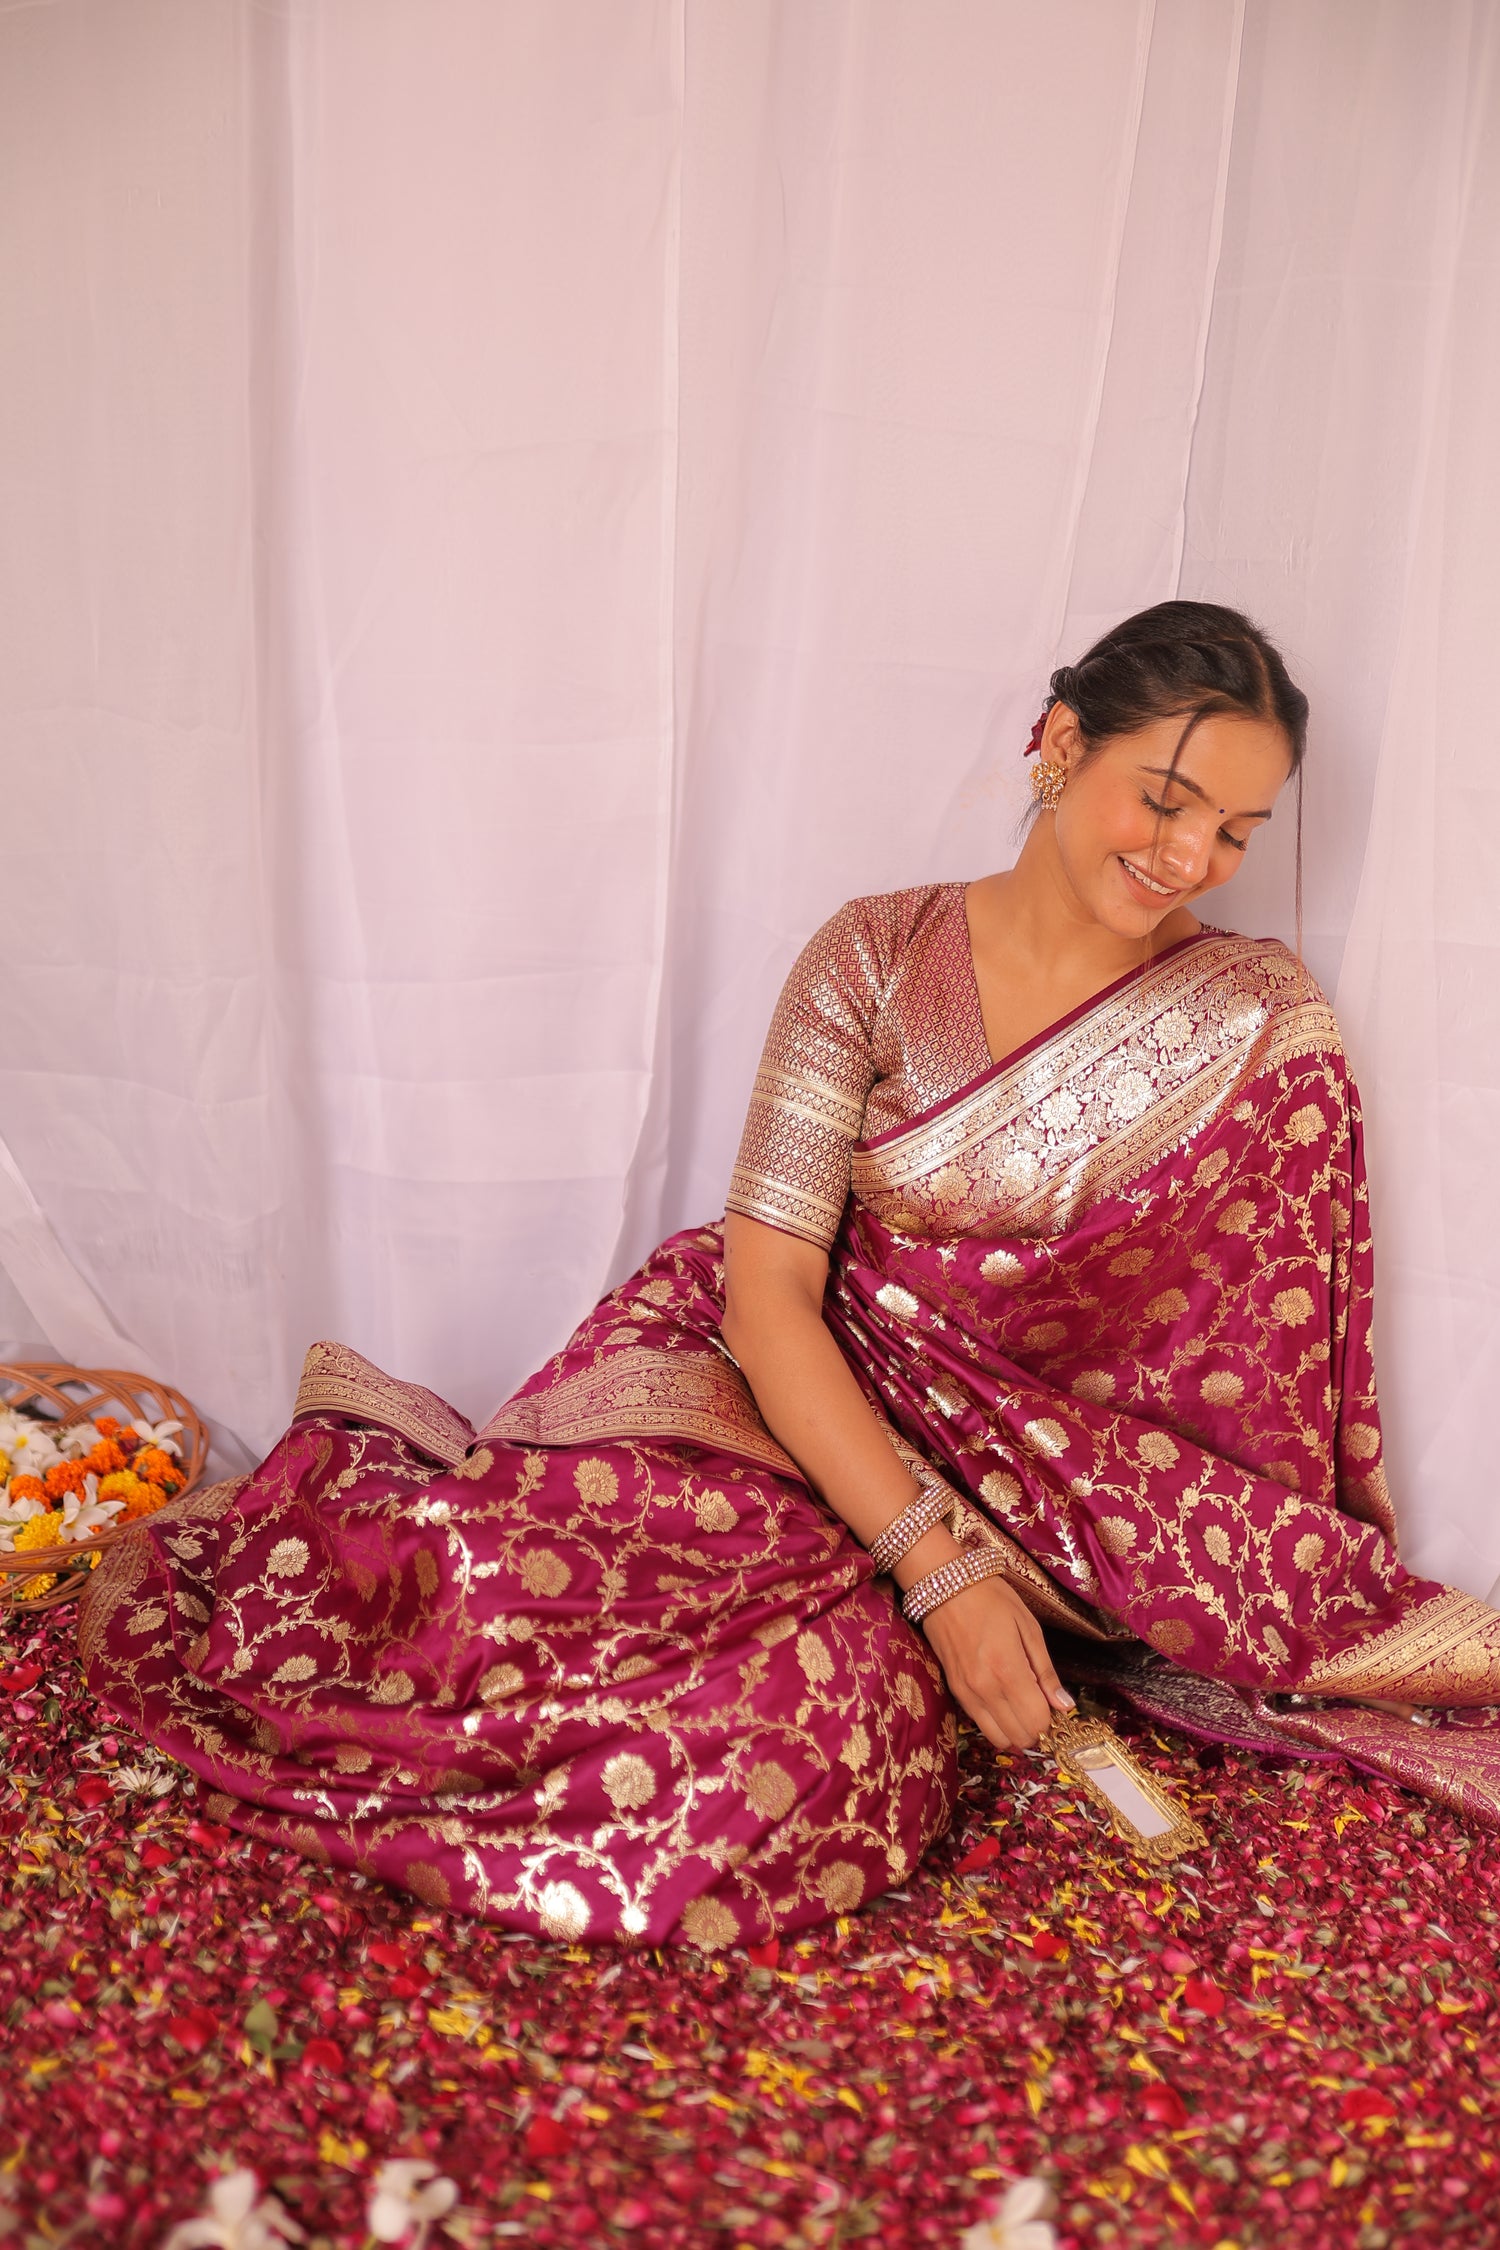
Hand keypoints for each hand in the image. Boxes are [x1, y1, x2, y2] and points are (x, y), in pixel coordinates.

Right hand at [920, 1574, 1073, 1750]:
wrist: (946, 1586)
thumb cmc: (992, 1600)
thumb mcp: (1029, 1627)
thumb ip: (1046, 1671)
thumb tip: (1065, 1705)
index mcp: (1009, 1670)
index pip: (1037, 1722)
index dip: (1050, 1718)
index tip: (1051, 1702)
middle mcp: (985, 1689)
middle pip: (1019, 1736)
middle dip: (1035, 1728)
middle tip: (1038, 1704)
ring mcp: (966, 1693)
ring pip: (998, 1738)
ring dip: (1015, 1730)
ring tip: (1021, 1705)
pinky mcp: (954, 1691)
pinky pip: (980, 1724)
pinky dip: (997, 1722)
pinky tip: (1003, 1700)